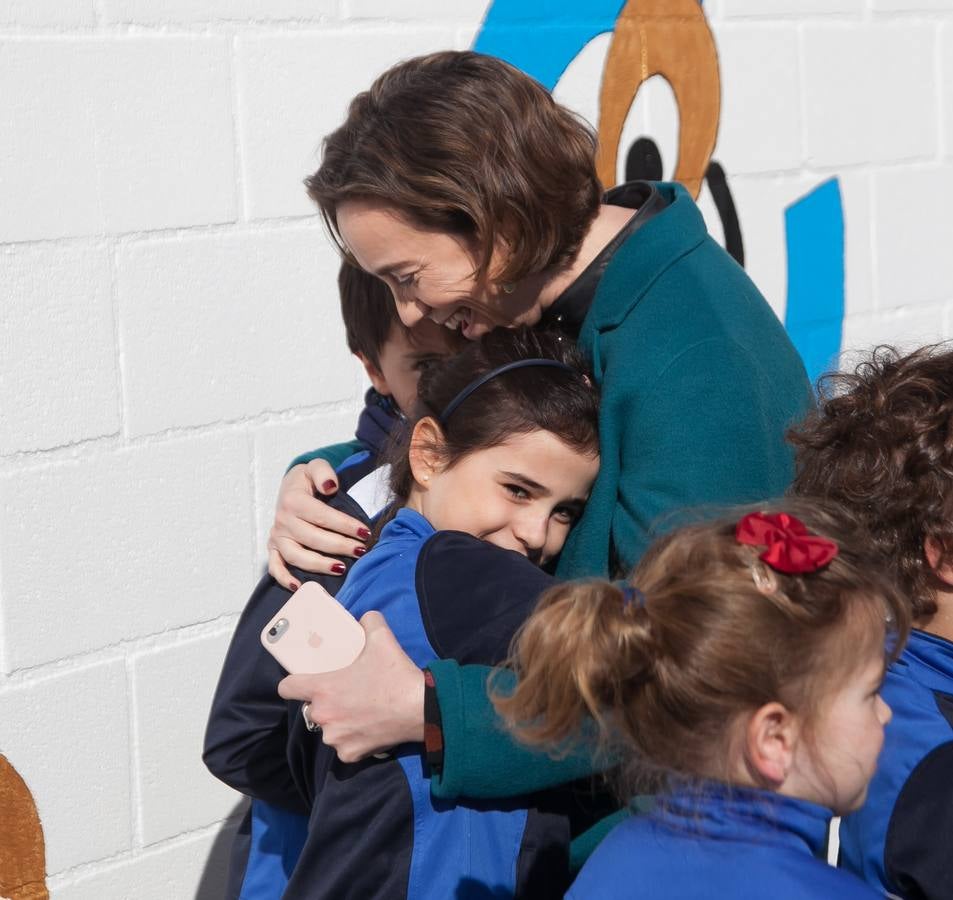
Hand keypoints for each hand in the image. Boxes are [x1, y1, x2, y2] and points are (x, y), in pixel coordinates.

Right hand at [267, 460, 370, 588]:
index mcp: (293, 500)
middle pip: (313, 539)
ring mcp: (277, 536)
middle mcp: (283, 520)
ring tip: (341, 568)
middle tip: (361, 551)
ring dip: (319, 565)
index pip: (323, 517)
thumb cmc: (307, 480)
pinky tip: (300, 586)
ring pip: (296, 556)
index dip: (346, 526)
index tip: (365, 533)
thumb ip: (324, 471)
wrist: (289, 487)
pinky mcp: (274, 548)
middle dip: (340, 547)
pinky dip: (284, 578)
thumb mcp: (316, 466)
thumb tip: (330, 486)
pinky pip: (275, 566)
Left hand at [278, 611, 425, 762]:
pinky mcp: (350, 755)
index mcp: (323, 689)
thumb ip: (369, 622)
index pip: (287, 688)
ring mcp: (335, 739)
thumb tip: (366, 617)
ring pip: (328, 729)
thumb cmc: (396, 675)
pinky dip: (353, 739)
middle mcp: (323, 716)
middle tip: (346, 693)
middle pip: (312, 708)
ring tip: (360, 712)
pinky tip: (368, 728)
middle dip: (325, 702)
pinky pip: (344, 746)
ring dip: (339, 722)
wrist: (421, 709)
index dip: (293, 682)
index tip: (303, 680)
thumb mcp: (382, 638)